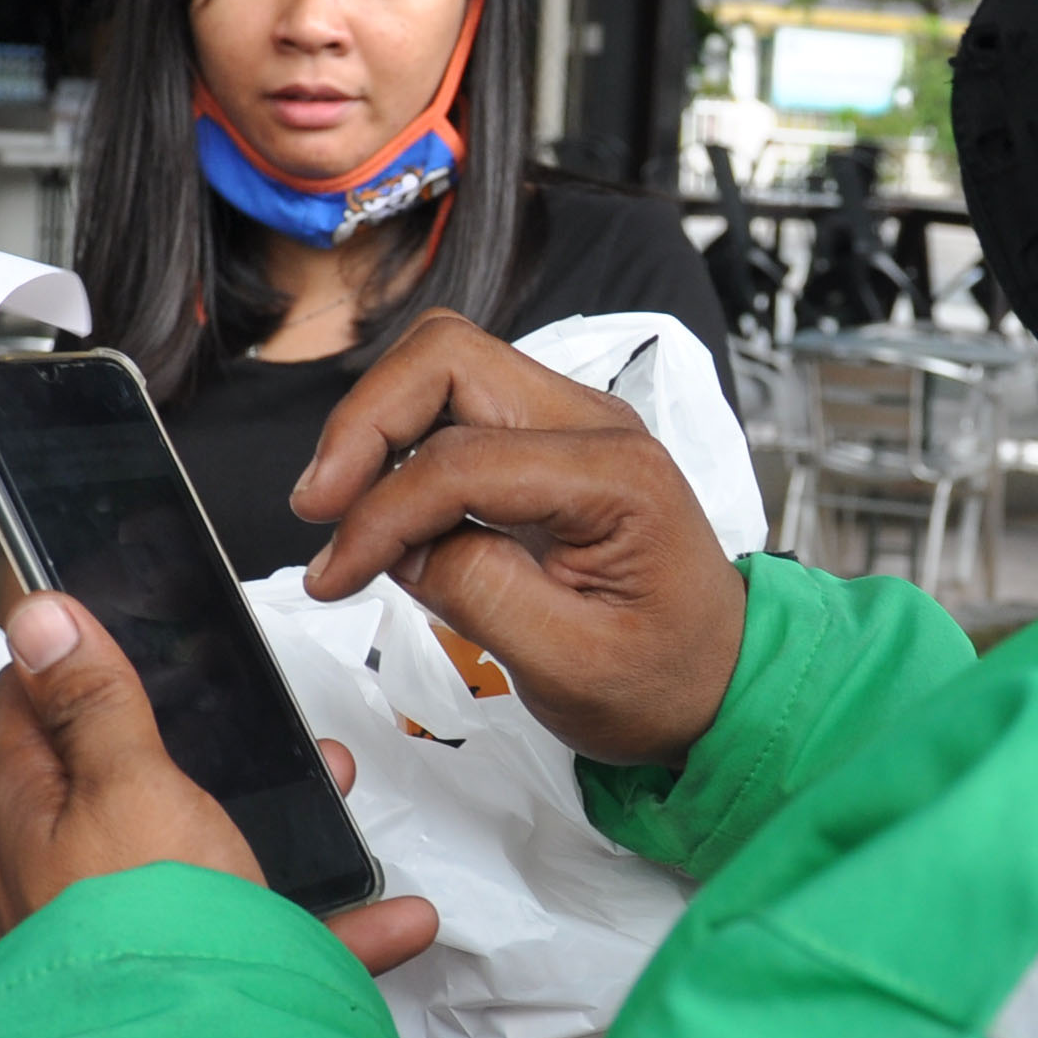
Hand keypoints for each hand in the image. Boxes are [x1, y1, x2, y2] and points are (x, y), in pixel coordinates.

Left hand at [0, 595, 440, 973]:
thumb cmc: (136, 926)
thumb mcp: (127, 782)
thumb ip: (96, 704)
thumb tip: (37, 617)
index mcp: (35, 814)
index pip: (25, 711)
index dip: (66, 660)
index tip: (113, 625)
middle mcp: (70, 878)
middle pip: (126, 783)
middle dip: (198, 740)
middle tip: (249, 710)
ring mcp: (136, 937)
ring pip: (209, 860)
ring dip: (276, 824)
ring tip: (336, 791)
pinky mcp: (200, 990)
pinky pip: (278, 946)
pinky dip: (340, 925)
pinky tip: (396, 918)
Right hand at [291, 310, 745, 769]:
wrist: (717, 680)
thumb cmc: (662, 677)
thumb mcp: (572, 667)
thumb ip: (484, 596)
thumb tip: (405, 549)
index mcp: (615, 474)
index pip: (461, 458)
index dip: (381, 513)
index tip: (334, 575)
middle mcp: (593, 425)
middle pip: (446, 357)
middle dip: (364, 425)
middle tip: (320, 508)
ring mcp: (567, 422)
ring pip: (441, 366)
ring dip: (375, 428)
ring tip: (341, 515)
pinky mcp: (541, 441)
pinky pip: (451, 406)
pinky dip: (399, 445)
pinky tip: (380, 514)